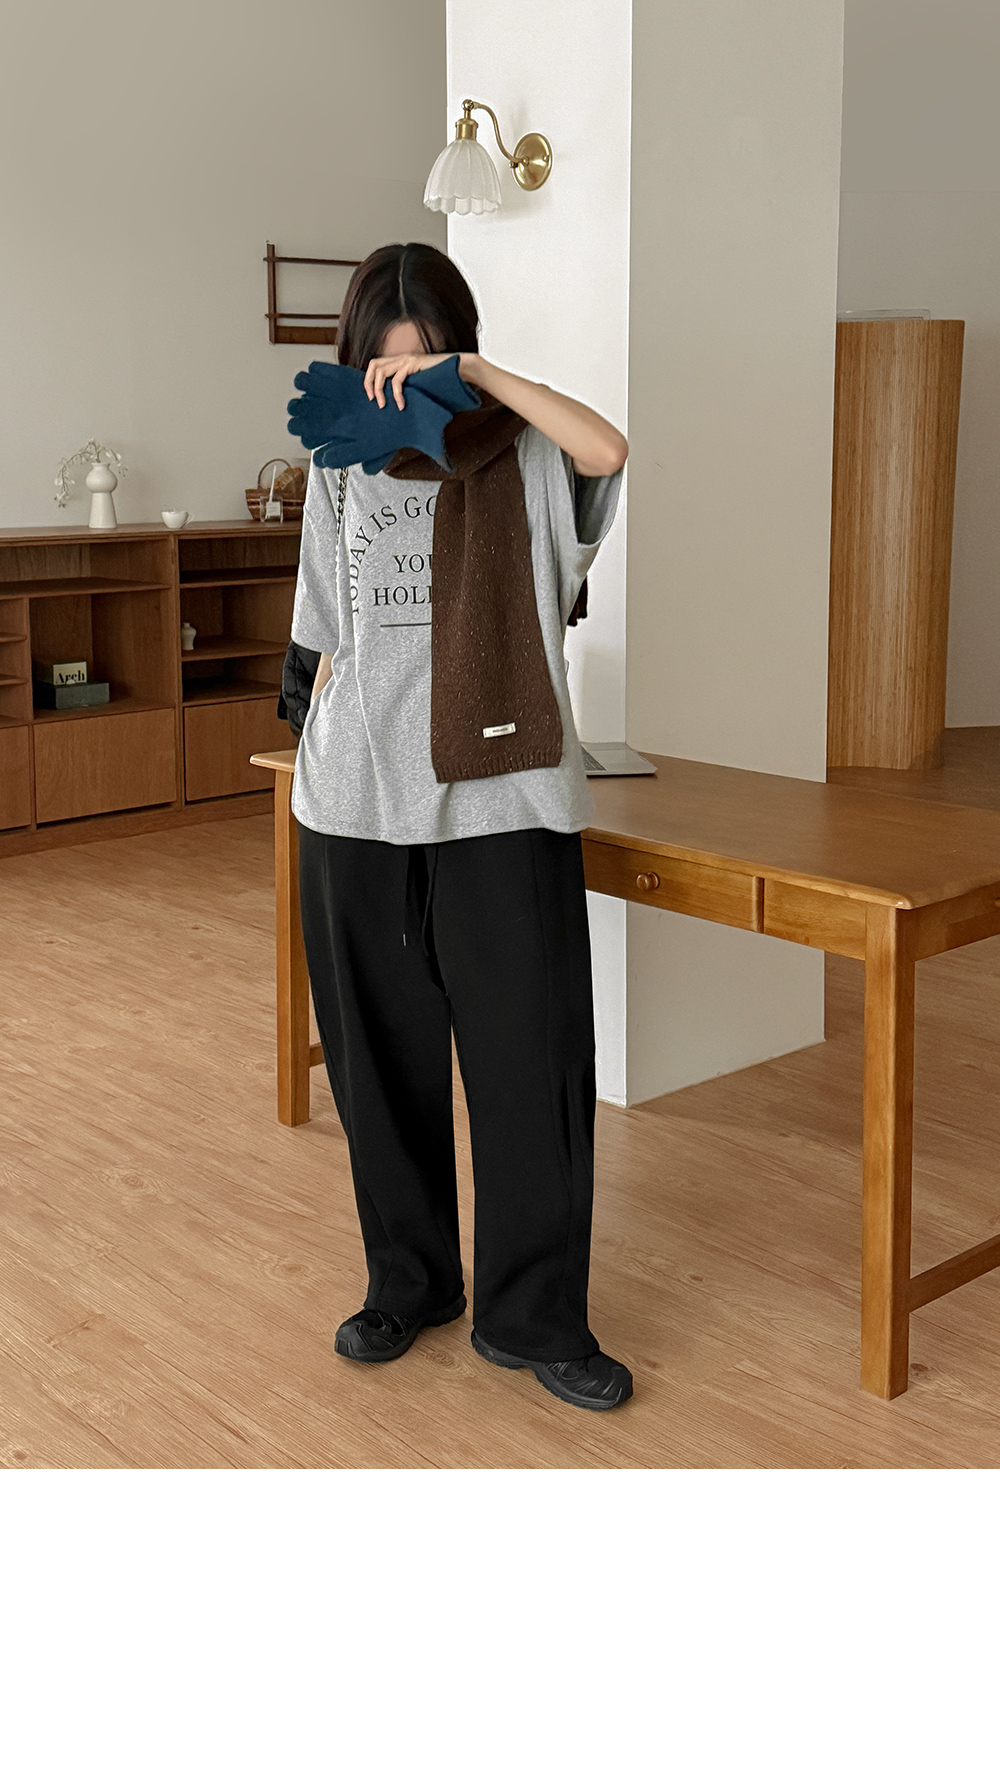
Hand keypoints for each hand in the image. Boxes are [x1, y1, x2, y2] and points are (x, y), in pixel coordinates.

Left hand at [364, 352, 481, 409]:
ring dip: (380, 391)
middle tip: (375, 402)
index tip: (371, 397)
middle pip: (373, 366)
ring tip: (385, 406)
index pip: (374, 364)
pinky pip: (397, 380)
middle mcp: (400, 358)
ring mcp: (406, 360)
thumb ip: (406, 386)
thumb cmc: (438, 380)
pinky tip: (402, 405)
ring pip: (382, 372)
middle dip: (369, 384)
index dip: (368, 379)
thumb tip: (394, 404)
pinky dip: (396, 395)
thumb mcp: (417, 383)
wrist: (455, 369)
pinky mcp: (413, 365)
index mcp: (398, 361)